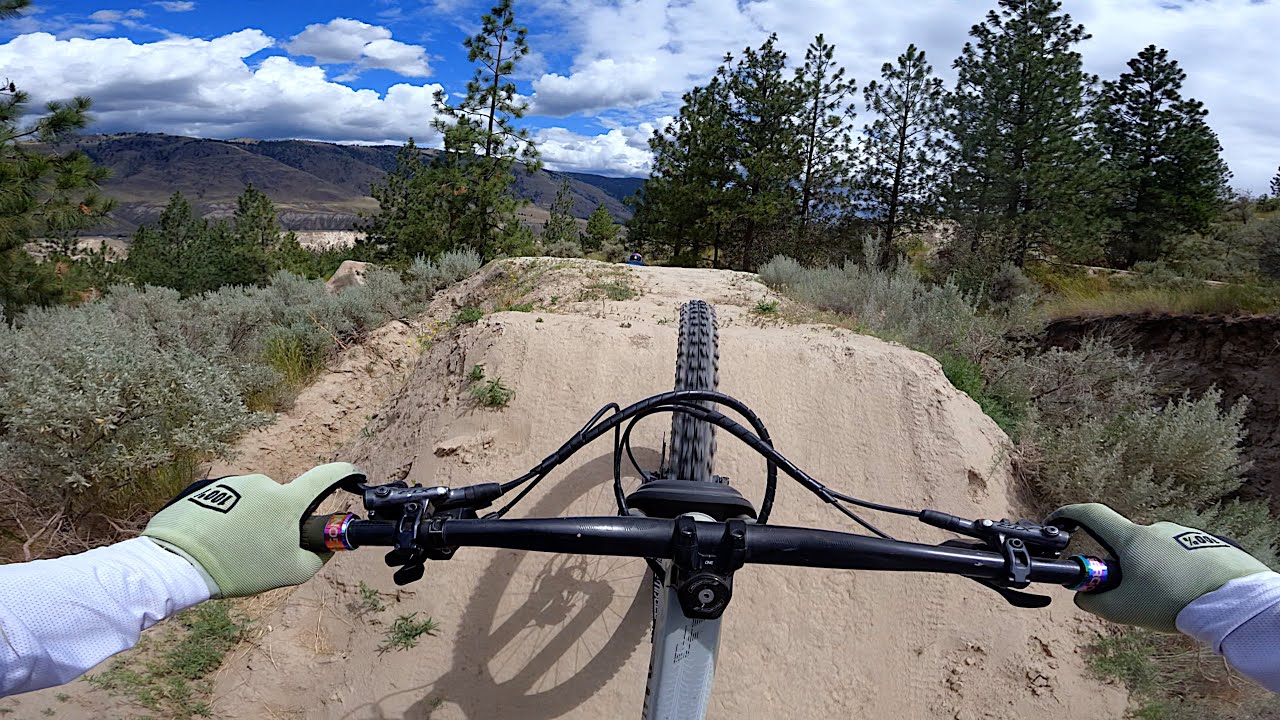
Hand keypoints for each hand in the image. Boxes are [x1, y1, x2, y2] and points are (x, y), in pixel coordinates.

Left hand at [143, 463, 364, 597]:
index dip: (344, 473)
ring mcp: (233, 483)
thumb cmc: (238, 568)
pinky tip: (214, 542)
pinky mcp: (207, 488)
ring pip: (254, 503)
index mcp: (287, 500)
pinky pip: (227, 503)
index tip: (353, 475)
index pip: (326, 475)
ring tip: (233, 549)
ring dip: (250, 521)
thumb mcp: (290, 572)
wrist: (177, 563)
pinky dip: (227, 520)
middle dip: (279, 521)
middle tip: (265, 549)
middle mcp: (263, 483)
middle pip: (284, 500)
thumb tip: (328, 545)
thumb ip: (318, 556)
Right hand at [1048, 503, 1270, 631]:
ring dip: (1152, 571)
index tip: (1056, 522)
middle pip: (1125, 542)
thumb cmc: (1175, 601)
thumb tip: (1082, 596)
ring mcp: (1183, 535)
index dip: (1068, 515)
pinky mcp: (1207, 544)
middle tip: (1129, 594)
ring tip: (1166, 601)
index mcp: (1131, 538)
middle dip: (1120, 565)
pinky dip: (1177, 573)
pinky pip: (1181, 557)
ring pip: (1154, 552)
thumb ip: (1094, 602)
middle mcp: (1155, 529)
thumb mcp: (1123, 609)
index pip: (1090, 514)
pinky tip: (1187, 595)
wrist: (1234, 600)